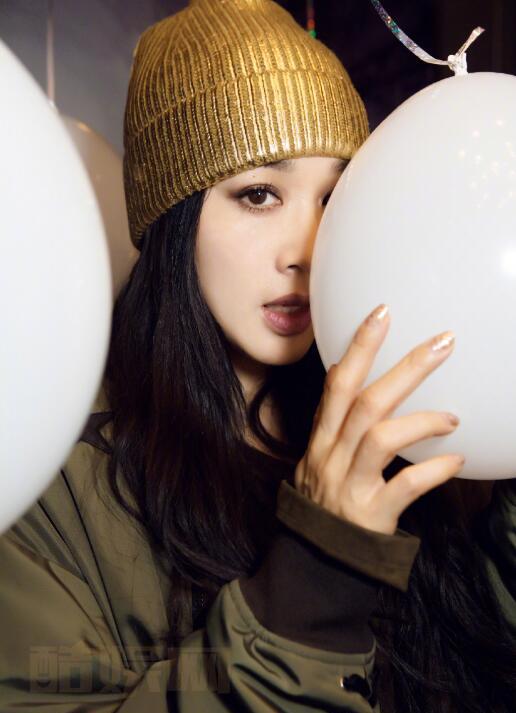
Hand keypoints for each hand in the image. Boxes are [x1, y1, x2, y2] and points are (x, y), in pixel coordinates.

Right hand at [295, 304, 464, 534]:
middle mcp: (331, 455)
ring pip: (381, 438)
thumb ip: (332, 418)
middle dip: (405, 368)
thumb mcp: (318, 455)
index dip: (359, 347)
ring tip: (452, 417)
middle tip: (441, 343)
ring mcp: (348, 484)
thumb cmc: (326, 498)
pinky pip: (404, 486)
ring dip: (421, 420)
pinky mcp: (370, 513)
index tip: (383, 313)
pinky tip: (456, 460)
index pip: (338, 383)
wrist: (317, 556)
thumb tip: (340, 370)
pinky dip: (433, 470)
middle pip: (365, 402)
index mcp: (321, 437)